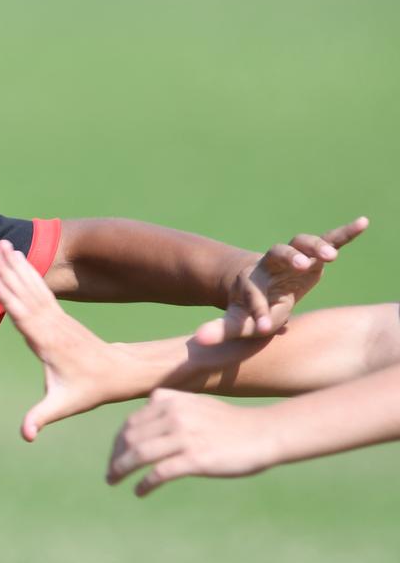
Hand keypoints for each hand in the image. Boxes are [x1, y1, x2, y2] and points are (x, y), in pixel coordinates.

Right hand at [0, 240, 140, 440]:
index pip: (24, 317)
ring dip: (16, 264)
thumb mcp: (64, 405)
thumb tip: (25, 435)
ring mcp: (56, 317)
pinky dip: (27, 271)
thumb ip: (41, 417)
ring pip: (32, 285)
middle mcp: (52, 325)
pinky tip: (17, 256)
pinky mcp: (58, 314)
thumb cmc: (88, 390)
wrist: (118, 373)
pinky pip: (39, 288)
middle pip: (25, 293)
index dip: (8, 299)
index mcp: (49, 343)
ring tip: (0, 243)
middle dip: (8, 270)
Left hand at [107, 389, 277, 495]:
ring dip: (120, 470)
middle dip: (115, 458)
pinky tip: (139, 492)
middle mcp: (173, 415)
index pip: (130, 423)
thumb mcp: (195, 405)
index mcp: (170, 401)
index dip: (118, 443)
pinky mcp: (194, 458)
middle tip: (110, 474)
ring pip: (138, 455)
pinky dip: (144, 484)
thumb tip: (140, 423)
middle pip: (129, 439)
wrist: (264, 433)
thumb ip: (168, 408)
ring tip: (114, 481)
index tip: (114, 456)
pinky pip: (158, 473)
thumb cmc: (230, 423)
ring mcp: (183, 436)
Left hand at [197, 217, 368, 344]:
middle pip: (277, 254)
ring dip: (315, 245)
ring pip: (302, 243)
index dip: (257, 312)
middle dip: (289, 258)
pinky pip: (330, 240)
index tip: (261, 328)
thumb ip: (222, 329)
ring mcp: (294, 257)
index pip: (255, 296)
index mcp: (251, 282)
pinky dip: (345, 233)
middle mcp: (271, 264)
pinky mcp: (314, 256)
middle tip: (302, 265)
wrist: (259, 284)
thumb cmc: (250, 306)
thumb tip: (199, 341)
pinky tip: (363, 222)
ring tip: (330, 255)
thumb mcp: (238, 320)